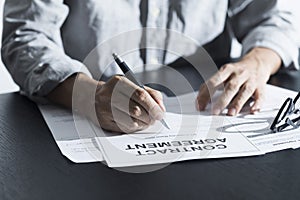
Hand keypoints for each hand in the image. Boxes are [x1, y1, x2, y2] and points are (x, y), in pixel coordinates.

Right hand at [47, 73, 164, 132]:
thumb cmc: (117, 91)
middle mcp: (110, 95)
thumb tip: (161, 108)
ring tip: (146, 120)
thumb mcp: (133, 85)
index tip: (161, 112)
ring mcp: (105, 110)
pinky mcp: (104, 122)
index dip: (153, 105)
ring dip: (143, 123)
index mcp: (119, 82)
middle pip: (136, 110)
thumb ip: (150, 93)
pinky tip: (136, 122)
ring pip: (131, 121)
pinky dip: (135, 127)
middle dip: (150, 116)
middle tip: (155, 118)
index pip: (140, 95)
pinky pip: (125, 128)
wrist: (92, 97)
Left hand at [196, 47, 280, 115]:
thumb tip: (200, 100)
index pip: (214, 82)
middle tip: (214, 112)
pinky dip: (257, 104)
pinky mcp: (261, 87)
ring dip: (238, 103)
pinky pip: (260, 96)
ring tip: (231, 113)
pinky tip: (253, 110)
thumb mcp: (223, 74)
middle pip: (230, 87)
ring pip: (245, 91)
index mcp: (226, 70)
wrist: (257, 62)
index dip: (205, 94)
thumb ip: (212, 85)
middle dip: (222, 100)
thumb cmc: (236, 72)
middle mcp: (239, 74)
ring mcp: (251, 80)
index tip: (200, 106)